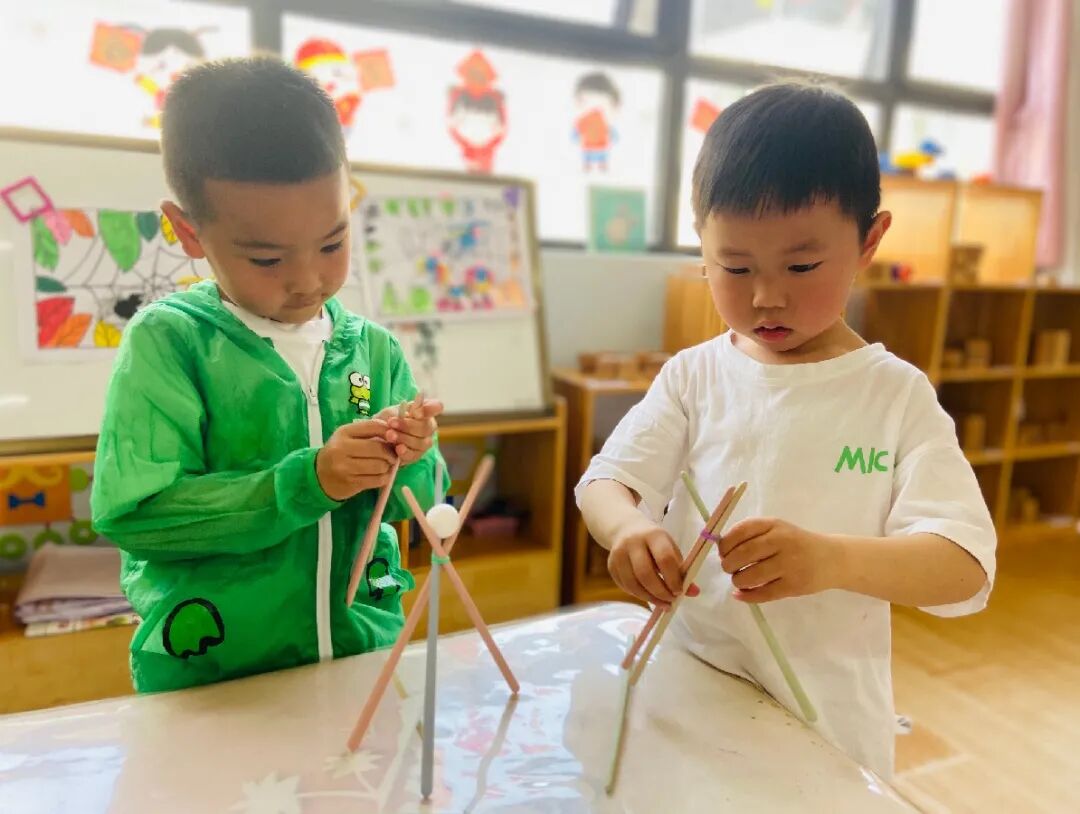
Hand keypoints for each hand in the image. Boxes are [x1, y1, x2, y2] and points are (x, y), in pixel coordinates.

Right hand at [316, 420, 397, 500]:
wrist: (319, 476)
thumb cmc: (339, 453)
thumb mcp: (348, 437)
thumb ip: (369, 431)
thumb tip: (394, 432)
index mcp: (344, 432)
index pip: (373, 427)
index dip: (389, 432)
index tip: (394, 437)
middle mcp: (342, 448)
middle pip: (378, 448)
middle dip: (391, 452)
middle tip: (394, 455)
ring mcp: (345, 467)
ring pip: (380, 466)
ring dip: (388, 466)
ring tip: (386, 465)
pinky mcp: (351, 483)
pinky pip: (377, 480)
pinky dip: (385, 478)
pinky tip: (382, 475)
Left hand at [375, 397, 444, 464]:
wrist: (377, 435)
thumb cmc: (390, 419)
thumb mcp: (395, 409)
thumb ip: (407, 409)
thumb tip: (418, 411)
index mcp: (426, 412)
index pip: (436, 407)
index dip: (430, 409)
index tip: (416, 412)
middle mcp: (429, 428)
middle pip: (425, 428)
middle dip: (407, 425)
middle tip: (391, 422)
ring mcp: (424, 443)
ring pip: (420, 442)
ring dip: (403, 438)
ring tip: (389, 435)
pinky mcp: (416, 456)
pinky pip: (414, 455)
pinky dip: (406, 452)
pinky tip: (398, 448)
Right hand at [607, 520, 698, 609]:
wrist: (626, 528)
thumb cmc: (654, 542)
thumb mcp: (670, 548)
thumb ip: (682, 570)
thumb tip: (694, 592)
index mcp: (653, 535)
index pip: (664, 558)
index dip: (673, 578)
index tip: (680, 591)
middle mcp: (632, 542)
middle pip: (645, 574)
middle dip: (660, 592)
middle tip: (671, 601)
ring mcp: (618, 554)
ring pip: (633, 584)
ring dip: (649, 598)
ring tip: (662, 603)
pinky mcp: (610, 566)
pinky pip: (625, 587)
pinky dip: (638, 595)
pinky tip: (648, 596)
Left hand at [719, 518, 839, 601]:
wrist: (833, 559)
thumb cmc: (797, 543)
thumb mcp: (777, 530)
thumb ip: (752, 535)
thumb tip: (720, 549)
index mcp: (774, 525)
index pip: (741, 531)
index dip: (725, 544)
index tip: (722, 552)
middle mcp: (782, 541)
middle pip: (743, 554)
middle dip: (729, 564)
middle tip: (729, 568)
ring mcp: (789, 564)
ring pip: (751, 576)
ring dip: (738, 580)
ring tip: (739, 580)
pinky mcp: (794, 586)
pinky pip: (763, 594)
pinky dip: (747, 596)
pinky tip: (740, 594)